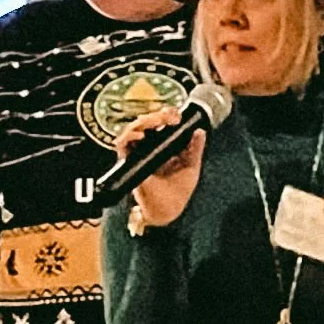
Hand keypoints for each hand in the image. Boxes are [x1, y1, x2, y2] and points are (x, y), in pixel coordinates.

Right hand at [114, 107, 206, 227]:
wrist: (168, 209)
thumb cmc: (178, 190)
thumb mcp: (191, 166)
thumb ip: (195, 148)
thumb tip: (200, 130)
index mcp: (163, 144)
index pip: (160, 122)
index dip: (166, 114)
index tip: (176, 116)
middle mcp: (148, 146)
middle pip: (146, 121)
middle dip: (156, 116)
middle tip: (169, 118)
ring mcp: (137, 153)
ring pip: (133, 128)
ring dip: (144, 122)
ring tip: (157, 123)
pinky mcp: (129, 162)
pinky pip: (122, 144)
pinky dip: (129, 137)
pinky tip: (140, 136)